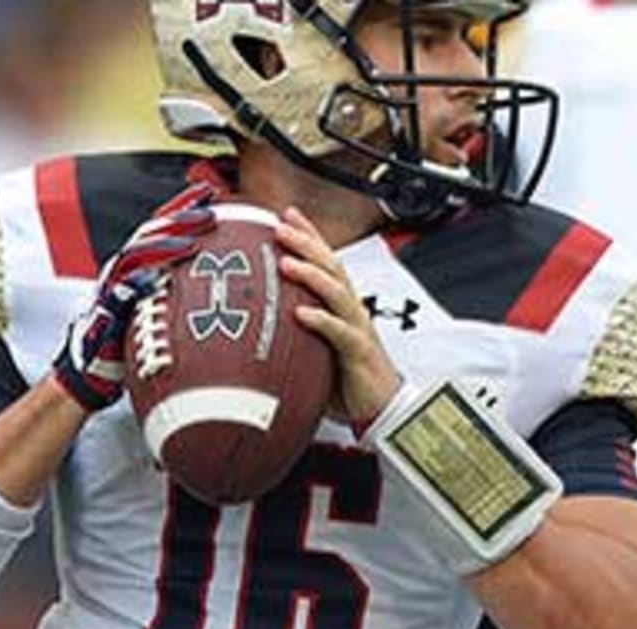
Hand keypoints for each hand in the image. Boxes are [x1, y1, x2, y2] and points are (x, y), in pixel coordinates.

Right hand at [52, 208, 214, 410]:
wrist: (93, 369)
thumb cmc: (130, 339)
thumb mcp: (157, 309)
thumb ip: (178, 292)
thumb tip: (222, 287)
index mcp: (136, 264)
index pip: (160, 228)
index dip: (182, 208)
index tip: (210, 194)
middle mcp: (123, 268)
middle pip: (151, 232)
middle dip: (180, 217)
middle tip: (210, 210)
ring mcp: (112, 285)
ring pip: (138, 252)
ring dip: (167, 242)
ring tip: (195, 238)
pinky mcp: (107, 307)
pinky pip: (123, 288)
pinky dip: (143, 278)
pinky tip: (161, 273)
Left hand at [274, 207, 401, 427]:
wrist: (381, 406)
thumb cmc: (347, 375)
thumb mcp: (315, 346)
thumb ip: (292, 330)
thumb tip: (255, 322)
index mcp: (340, 304)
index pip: (325, 260)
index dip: (309, 235)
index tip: (286, 214)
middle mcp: (350, 309)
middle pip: (330, 266)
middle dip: (306, 243)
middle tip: (281, 228)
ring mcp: (356, 328)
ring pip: (336, 292)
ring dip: (311, 275)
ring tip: (287, 263)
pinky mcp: (358, 352)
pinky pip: (339, 332)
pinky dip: (321, 320)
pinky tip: (302, 313)